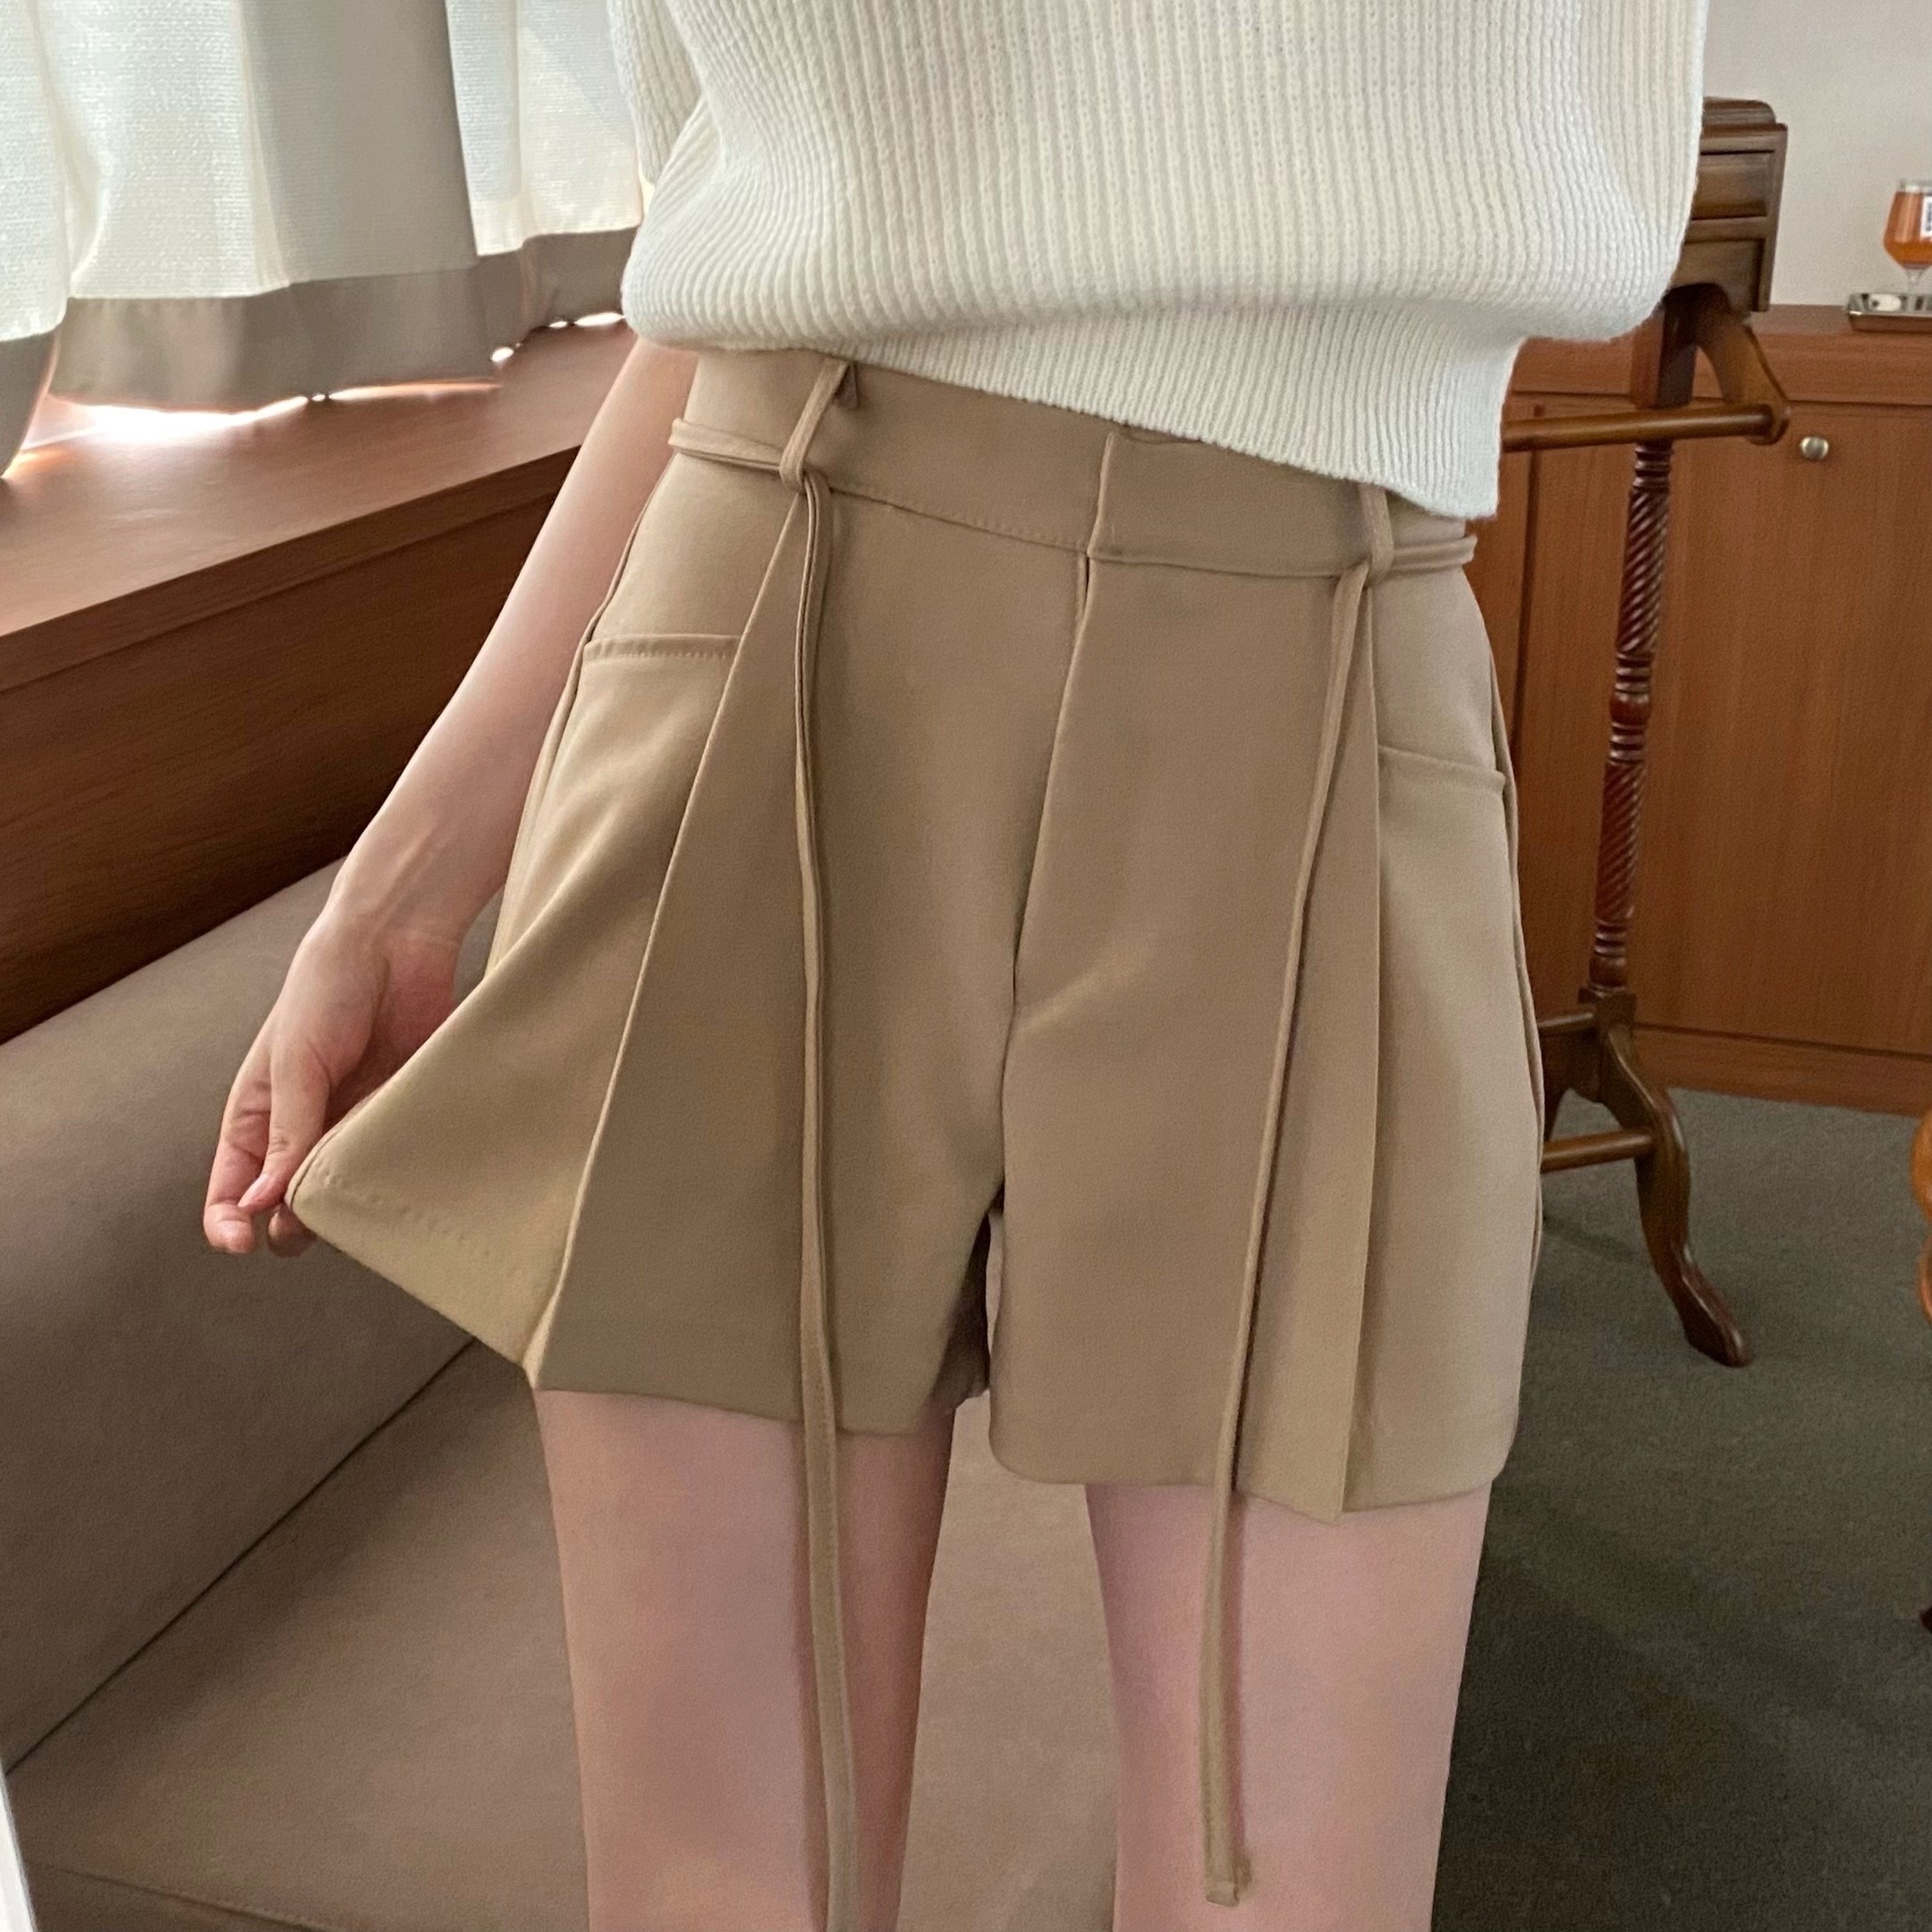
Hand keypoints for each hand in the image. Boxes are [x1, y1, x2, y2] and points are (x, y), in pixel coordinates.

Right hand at [203, 908, 464, 1257]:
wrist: (395, 947)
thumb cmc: (326, 992)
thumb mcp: (294, 1065)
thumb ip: (283, 1134)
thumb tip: (260, 1202)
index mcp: (256, 1117)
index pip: (230, 1189)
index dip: (230, 1223)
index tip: (244, 1241)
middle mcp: (301, 1130)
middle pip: (286, 1207)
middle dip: (293, 1225)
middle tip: (310, 1218)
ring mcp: (351, 1126)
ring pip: (342, 1194)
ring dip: (346, 1204)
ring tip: (354, 1192)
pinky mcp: (396, 1116)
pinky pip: (391, 1163)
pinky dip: (392, 1176)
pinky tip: (398, 1173)